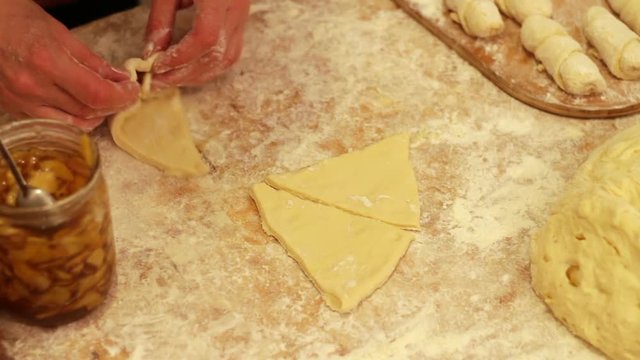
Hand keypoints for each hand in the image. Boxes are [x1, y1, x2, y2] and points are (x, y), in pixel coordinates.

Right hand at [0, 0, 139, 130]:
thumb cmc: (12, 16)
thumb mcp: (58, 32)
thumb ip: (91, 60)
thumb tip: (117, 76)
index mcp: (47, 62)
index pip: (97, 94)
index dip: (121, 96)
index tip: (132, 90)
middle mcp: (33, 87)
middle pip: (87, 111)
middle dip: (113, 105)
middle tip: (124, 95)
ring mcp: (20, 101)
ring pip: (70, 122)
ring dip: (95, 116)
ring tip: (107, 104)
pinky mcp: (11, 107)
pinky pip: (50, 121)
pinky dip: (72, 119)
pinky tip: (81, 108)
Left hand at [144, 0, 249, 86]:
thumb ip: (161, 19)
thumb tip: (151, 53)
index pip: (205, 37)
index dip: (181, 57)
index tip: (158, 66)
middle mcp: (236, 7)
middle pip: (218, 54)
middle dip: (187, 73)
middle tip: (160, 80)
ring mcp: (243, 15)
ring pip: (228, 58)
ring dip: (200, 73)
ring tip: (174, 77)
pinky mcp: (242, 19)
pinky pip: (232, 51)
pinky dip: (212, 65)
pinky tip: (192, 67)